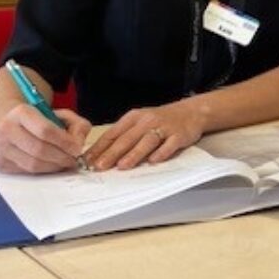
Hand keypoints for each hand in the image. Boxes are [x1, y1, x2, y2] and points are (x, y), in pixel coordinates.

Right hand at [0, 105, 90, 174]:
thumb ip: (77, 125)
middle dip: (61, 157)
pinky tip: (51, 165)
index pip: (45, 131)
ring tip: (64, 163)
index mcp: (21, 112)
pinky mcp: (0, 162)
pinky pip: (26, 171)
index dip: (64, 142)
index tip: (77, 149)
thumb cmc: (41, 120)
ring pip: (33, 164)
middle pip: (39, 149)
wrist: (13, 123)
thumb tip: (78, 144)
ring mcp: (0, 147)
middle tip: (73, 160)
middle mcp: (6, 129)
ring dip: (54, 166)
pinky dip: (43, 171)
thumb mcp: (61, 115)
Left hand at [86, 99, 203, 171]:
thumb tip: (101, 155)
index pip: (113, 133)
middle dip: (112, 153)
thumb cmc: (160, 120)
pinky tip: (153, 161)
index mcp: (134, 118)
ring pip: (146, 141)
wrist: (191, 112)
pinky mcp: (179, 135)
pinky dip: (161, 153)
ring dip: (134, 154)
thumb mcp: (140, 122)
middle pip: (127, 138)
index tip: (88, 160)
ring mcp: (164, 127)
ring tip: (122, 166)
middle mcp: (147, 121)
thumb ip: (124, 136)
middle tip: (100, 166)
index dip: (100, 147)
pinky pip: (169, 145)